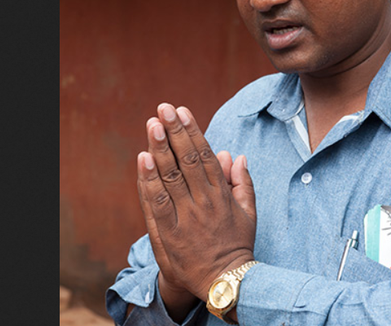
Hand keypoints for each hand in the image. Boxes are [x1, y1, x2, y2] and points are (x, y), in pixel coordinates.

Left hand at [136, 103, 256, 303]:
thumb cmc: (237, 244)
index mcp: (222, 194)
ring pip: (170, 178)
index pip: (204, 156)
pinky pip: (156, 203)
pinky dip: (148, 181)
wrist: (226, 282)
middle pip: (186, 160)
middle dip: (174, 131)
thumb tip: (234, 154)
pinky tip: (142, 159)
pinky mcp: (169, 234)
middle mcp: (203, 202)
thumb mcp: (248, 212)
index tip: (182, 111)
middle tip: (163, 108)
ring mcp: (185, 217)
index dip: (192, 131)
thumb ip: (242, 182)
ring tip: (152, 125)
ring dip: (159, 149)